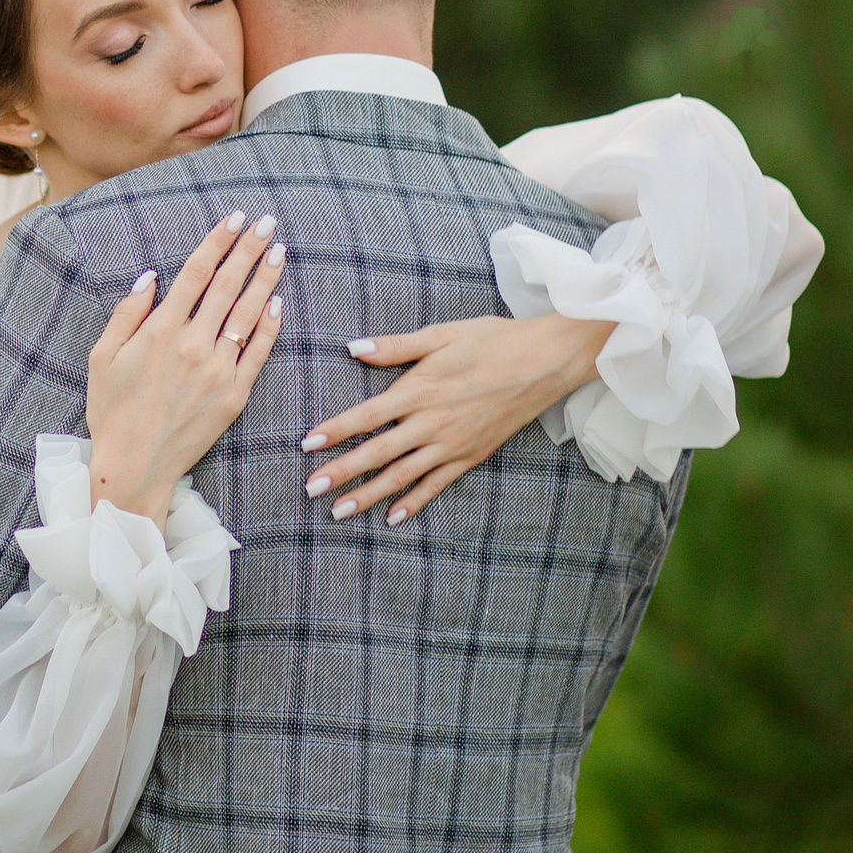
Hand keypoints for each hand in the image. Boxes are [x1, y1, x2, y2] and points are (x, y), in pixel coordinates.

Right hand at [85, 210, 287, 524]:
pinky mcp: (235, 394)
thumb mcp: (101, 357)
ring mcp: (218, 369)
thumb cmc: (112, 411)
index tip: (233, 218)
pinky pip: (258, 351)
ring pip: (249, 313)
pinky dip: (270, 324)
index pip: (196, 272)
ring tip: (279, 251)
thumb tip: (151, 277)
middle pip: (228, 284)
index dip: (217, 241)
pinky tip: (278, 302)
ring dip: (266, 278)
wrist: (136, 465)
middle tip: (266, 222)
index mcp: (161, 330)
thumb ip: (127, 313)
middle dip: (249, 249)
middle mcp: (194, 344)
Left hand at [301, 313, 615, 525]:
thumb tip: (352, 347)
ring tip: (338, 512)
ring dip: (368, 495)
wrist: (546, 362)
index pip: (366, 416)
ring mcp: (452, 444)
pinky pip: (437, 484)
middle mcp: (432, 423)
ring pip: (401, 476)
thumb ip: (395, 346)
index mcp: (420, 390)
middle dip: (341, 473)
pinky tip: (392, 517)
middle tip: (309, 491)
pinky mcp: (471, 456)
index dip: (335, 432)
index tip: (306, 446)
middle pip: (377, 453)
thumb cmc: (492, 340)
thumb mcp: (441, 335)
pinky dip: (414, 502)